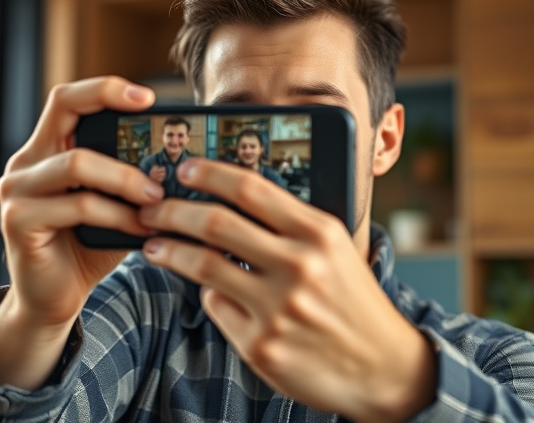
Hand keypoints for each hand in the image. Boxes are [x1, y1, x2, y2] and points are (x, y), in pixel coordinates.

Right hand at [0, 76, 164, 389]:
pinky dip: (116, 214)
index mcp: (47, 149)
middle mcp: (26, 162)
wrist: (55, 300)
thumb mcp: (118, 204)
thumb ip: (135, 179)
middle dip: (120, 123)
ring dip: (126, 180)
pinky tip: (141, 228)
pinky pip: (77, 205)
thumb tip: (186, 161)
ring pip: (77, 162)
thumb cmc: (89, 246)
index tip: (149, 98)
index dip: (106, 89)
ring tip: (158, 201)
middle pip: (65, 111)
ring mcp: (16, 190)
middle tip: (162, 157)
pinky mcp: (19, 221)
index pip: (68, 99)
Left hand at [139, 159, 435, 421]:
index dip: (209, 173)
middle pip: (215, 223)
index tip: (185, 168)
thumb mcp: (337, 250)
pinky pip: (215, 307)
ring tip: (153, 246)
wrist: (382, 365)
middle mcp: (299, 266)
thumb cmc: (354, 300)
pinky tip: (212, 292)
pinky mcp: (261, 345)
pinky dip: (209, 295)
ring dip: (168, 250)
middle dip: (171, 211)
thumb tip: (231, 198)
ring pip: (202, 266)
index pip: (250, 188)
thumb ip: (292, 224)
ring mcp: (277, 308)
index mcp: (319, 233)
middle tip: (151, 209)